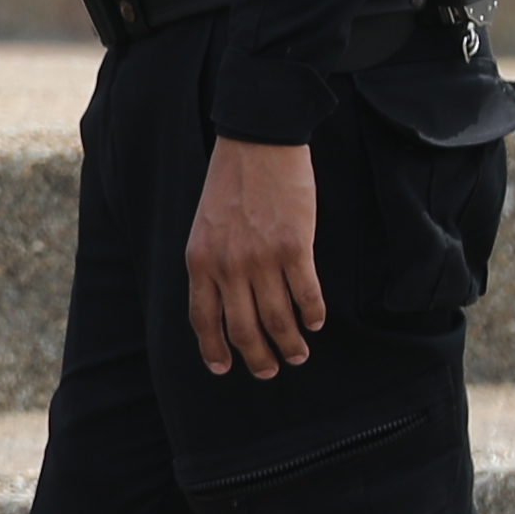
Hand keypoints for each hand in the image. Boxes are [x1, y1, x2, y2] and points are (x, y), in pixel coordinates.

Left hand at [183, 134, 324, 375]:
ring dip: (289, 343)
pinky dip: (312, 314)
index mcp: (200, 261)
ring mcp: (262, 259)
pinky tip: (315, 322)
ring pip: (277, 318)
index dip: (214, 349)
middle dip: (257, 357)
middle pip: (243, 329)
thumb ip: (211, 265)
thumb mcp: (205, 228)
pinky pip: (306, 295)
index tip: (224, 368)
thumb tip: (226, 304)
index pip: (203, 320)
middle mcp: (228, 266)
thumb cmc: (230, 183)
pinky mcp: (295, 247)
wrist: (258, 143)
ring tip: (297, 354)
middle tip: (269, 370)